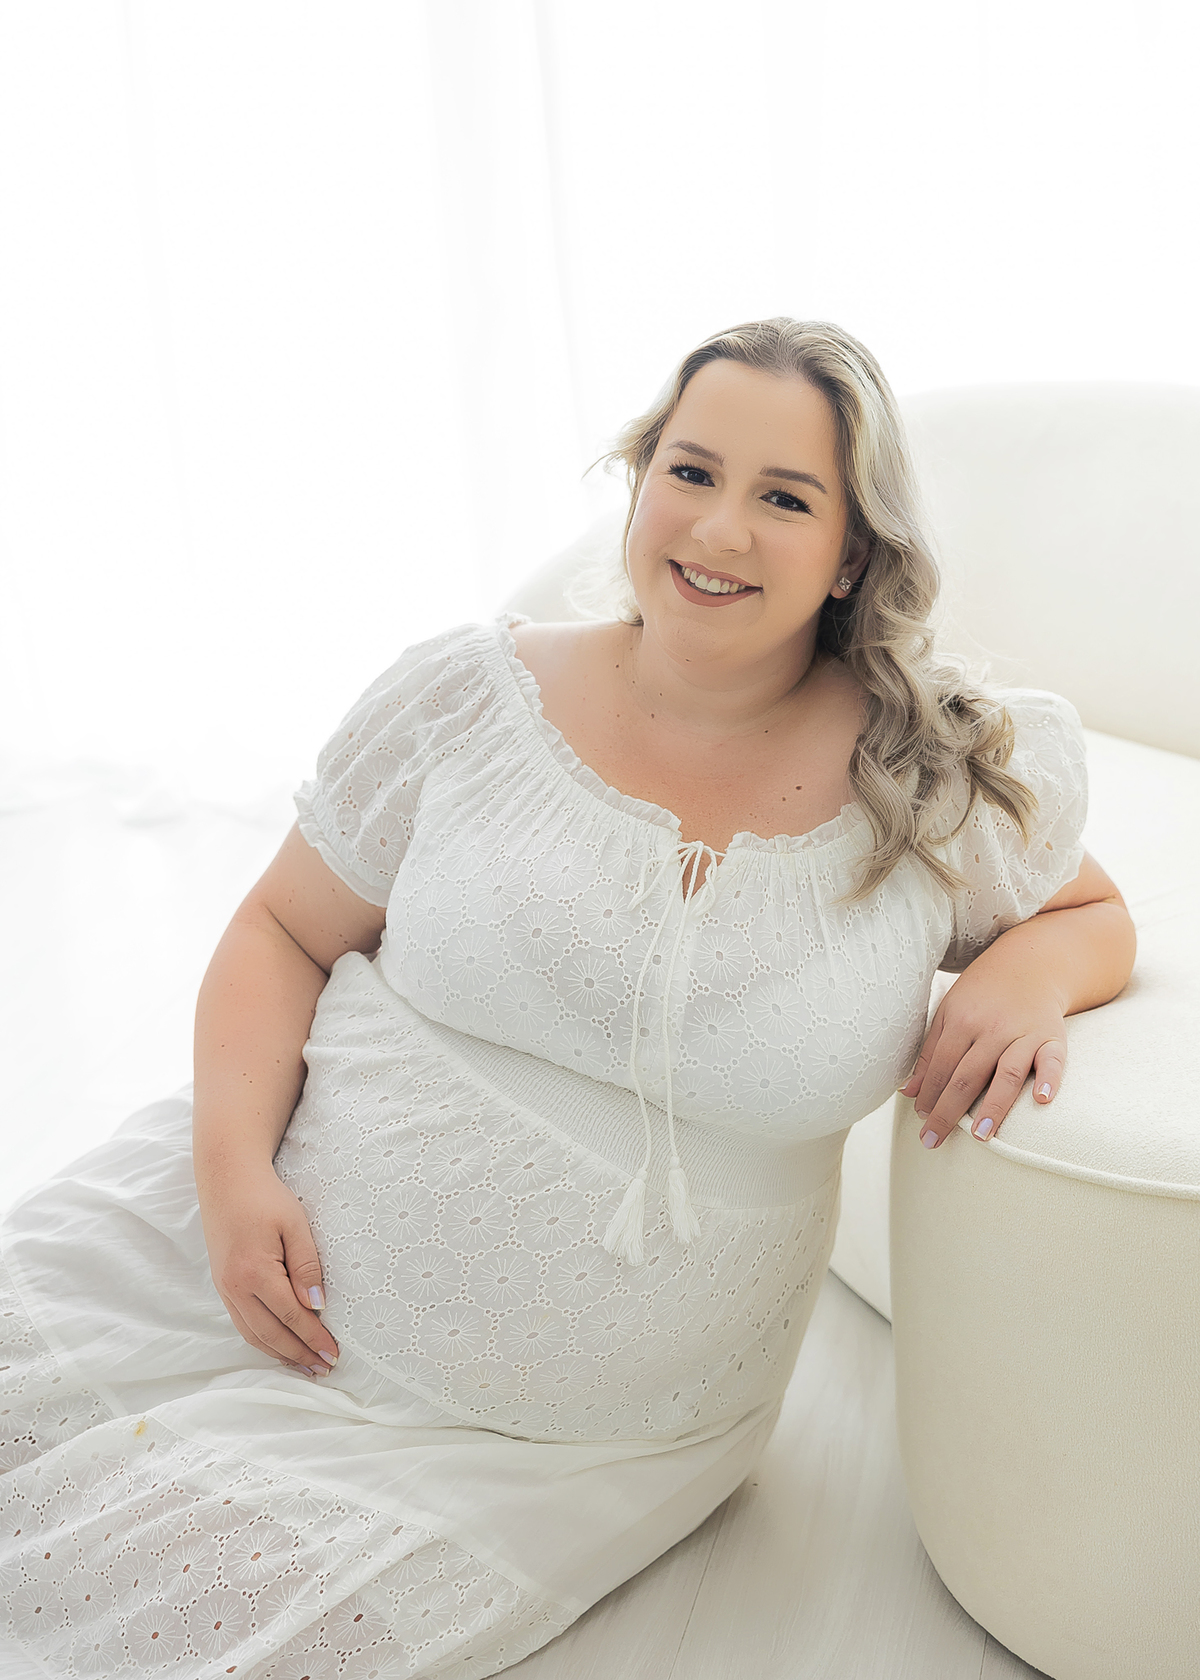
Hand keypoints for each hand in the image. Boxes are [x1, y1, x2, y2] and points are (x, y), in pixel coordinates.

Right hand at [198, 1160, 339, 1376]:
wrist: (226, 1179)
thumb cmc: (265, 1197)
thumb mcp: (294, 1224)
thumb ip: (306, 1266)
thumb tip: (317, 1306)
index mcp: (254, 1273)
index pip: (291, 1317)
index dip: (314, 1338)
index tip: (334, 1353)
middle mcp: (235, 1288)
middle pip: (270, 1334)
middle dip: (299, 1354)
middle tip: (324, 1368)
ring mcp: (225, 1289)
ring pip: (253, 1335)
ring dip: (279, 1354)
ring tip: (304, 1366)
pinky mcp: (222, 1286)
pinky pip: (242, 1324)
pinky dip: (262, 1341)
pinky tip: (278, 1346)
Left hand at [899, 954, 1066, 1147]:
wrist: (1030, 964)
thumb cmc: (982, 995)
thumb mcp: (949, 1014)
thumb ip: (930, 1054)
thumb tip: (909, 1093)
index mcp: (961, 1021)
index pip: (940, 1067)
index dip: (929, 1096)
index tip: (921, 1123)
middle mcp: (991, 1028)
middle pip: (966, 1075)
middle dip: (948, 1111)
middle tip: (933, 1142)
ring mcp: (1024, 1033)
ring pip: (1007, 1072)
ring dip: (994, 1105)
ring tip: (981, 1136)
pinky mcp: (1053, 1037)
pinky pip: (1053, 1060)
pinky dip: (1049, 1079)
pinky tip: (1041, 1100)